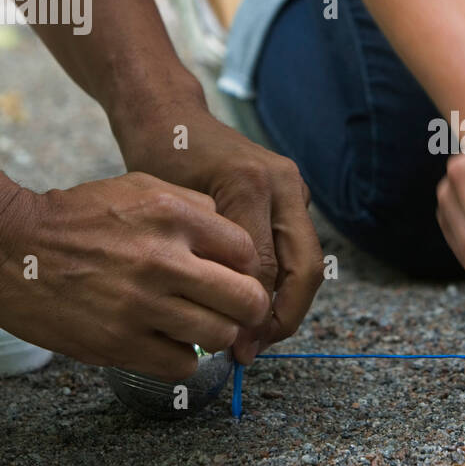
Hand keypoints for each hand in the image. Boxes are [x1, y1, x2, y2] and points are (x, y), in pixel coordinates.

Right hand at [0, 173, 270, 379]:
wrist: (4, 245)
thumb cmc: (76, 216)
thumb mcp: (140, 187)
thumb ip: (194, 209)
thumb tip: (235, 245)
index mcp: (173, 216)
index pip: (249, 254)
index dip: (244, 269)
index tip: (231, 276)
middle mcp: (163, 259)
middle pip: (246, 300)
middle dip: (244, 308)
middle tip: (229, 310)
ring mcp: (141, 304)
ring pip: (220, 337)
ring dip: (214, 335)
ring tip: (194, 326)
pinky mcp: (118, 342)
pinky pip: (182, 365)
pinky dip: (180, 358)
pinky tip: (163, 342)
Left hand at [114, 109, 323, 362]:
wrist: (170, 116)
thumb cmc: (159, 158)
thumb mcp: (171, 211)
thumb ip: (202, 259)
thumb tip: (221, 323)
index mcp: (252, 185)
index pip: (264, 268)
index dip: (252, 315)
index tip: (234, 348)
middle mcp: (284, 184)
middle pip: (304, 268)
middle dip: (283, 317)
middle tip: (254, 349)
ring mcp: (294, 186)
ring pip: (305, 262)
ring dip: (286, 304)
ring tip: (255, 337)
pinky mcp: (292, 193)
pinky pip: (295, 248)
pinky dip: (280, 282)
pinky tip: (254, 307)